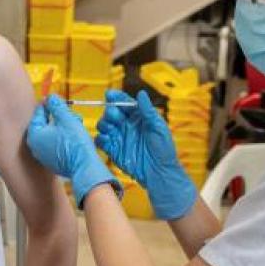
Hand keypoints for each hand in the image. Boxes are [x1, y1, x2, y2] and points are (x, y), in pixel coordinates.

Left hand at [26, 94, 119, 206]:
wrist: (85, 167)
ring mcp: (43, 156)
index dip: (47, 104)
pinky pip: (55, 145)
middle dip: (58, 116)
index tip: (52, 98)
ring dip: (63, 126)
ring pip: (51, 134)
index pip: (38, 114)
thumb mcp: (66, 119)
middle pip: (45, 124)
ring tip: (76, 123)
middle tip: (69, 112)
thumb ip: (56, 106)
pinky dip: (63, 138)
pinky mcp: (52, 162)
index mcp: (34, 135)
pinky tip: (74, 135)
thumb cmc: (75, 143)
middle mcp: (35, 147)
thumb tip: (50, 97)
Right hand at [96, 90, 195, 220]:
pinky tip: (106, 140)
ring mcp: (119, 137)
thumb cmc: (163, 149)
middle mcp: (126, 125)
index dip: (116, 98)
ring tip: (110, 129)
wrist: (159, 172)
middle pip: (111, 113)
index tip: (109, 95)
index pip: (124, 103)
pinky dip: (100, 139)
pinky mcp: (113, 150)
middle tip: (114, 117)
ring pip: (104, 125)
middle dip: (110, 112)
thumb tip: (141, 93)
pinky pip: (101, 141)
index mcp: (138, 117)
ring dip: (104, 124)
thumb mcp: (158, 127)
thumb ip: (148, 111)